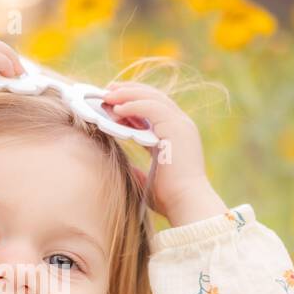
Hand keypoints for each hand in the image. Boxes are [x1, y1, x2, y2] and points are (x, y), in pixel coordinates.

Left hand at [102, 81, 224, 226]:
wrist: (186, 203)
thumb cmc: (170, 198)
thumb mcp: (149, 180)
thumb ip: (139, 171)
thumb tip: (126, 168)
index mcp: (176, 135)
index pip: (155, 109)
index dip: (134, 101)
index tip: (114, 100)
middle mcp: (181, 125)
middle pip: (154, 97)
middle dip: (130, 91)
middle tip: (108, 90)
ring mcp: (181, 125)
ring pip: (152, 98)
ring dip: (128, 94)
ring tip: (108, 96)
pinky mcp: (177, 128)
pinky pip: (151, 107)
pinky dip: (133, 105)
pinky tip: (117, 108)